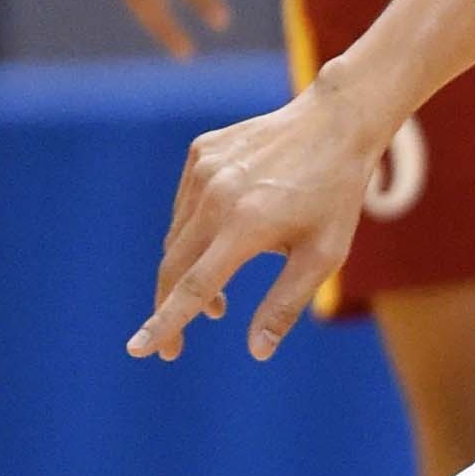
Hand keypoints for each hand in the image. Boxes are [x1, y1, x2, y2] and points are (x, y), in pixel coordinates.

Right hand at [128, 73, 386, 363]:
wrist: (335, 123)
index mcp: (246, 224)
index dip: (165, 322)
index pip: (194, 287)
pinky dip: (194, 232)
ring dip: (188, 271)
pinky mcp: (200, 152)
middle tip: (177, 344)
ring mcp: (204, 169)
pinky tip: (224, 238)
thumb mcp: (324, 255)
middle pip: (174, 266)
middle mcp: (217, 195)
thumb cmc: (335, 196)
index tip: (139, 350)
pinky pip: (185, 205)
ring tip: (219, 298)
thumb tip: (257, 352)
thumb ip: (286, 304)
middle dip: (169, 307)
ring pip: (178, 237)